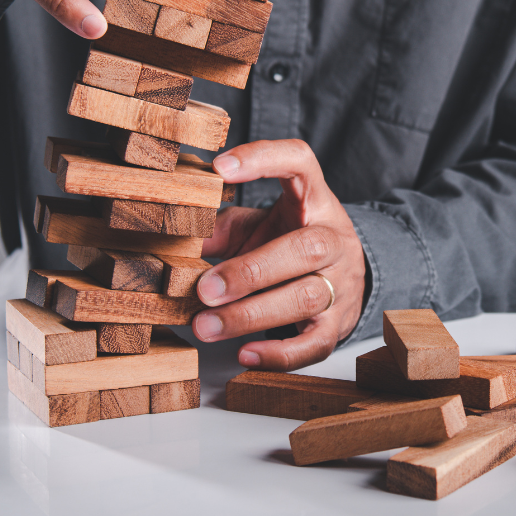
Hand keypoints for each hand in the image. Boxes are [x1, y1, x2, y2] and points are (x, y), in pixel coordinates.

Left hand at [193, 139, 366, 369]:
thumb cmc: (285, 241)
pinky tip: (245, 355)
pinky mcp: (339, 324)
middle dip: (250, 271)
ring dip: (250, 315)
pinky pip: (315, 344)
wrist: (340, 274)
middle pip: (305, 249)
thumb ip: (219, 228)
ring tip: (205, 325)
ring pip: (306, 298)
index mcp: (313, 199)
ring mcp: (342, 282)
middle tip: (203, 288)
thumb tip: (173, 238)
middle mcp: (334, 237)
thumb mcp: (255, 225)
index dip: (263, 159)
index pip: (299, 162)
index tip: (219, 169)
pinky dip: (279, 355)